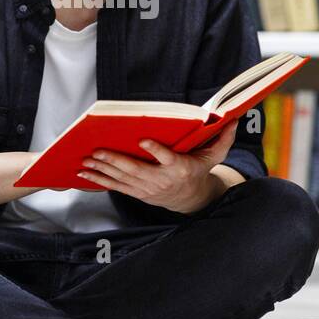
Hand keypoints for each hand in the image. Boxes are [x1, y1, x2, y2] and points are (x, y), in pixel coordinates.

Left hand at [76, 122, 238, 214]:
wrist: (190, 199)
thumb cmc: (198, 171)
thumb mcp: (214, 157)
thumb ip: (223, 138)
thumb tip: (234, 118)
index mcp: (179, 168)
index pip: (167, 158)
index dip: (156, 150)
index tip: (144, 140)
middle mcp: (161, 180)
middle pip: (136, 170)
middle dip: (115, 160)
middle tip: (97, 150)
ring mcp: (146, 188)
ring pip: (121, 179)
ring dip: (102, 170)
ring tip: (85, 160)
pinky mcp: (136, 192)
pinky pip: (115, 187)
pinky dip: (98, 180)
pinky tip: (84, 173)